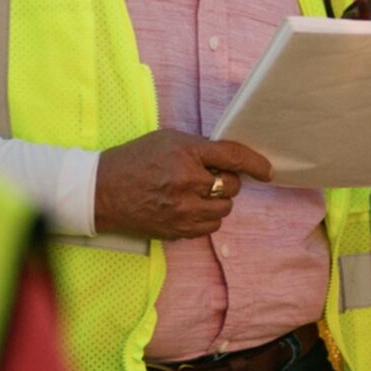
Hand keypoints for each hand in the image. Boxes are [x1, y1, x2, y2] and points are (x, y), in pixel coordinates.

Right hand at [95, 129, 272, 240]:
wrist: (103, 192)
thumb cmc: (135, 160)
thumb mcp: (167, 140)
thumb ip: (199, 147)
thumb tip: (228, 158)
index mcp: (186, 153)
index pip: (233, 158)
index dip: (255, 163)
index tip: (267, 171)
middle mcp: (187, 183)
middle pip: (232, 187)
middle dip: (227, 182)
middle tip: (209, 178)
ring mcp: (183, 210)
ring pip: (224, 210)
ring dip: (218, 202)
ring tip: (196, 194)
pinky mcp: (178, 230)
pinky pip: (210, 227)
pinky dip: (206, 218)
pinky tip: (188, 208)